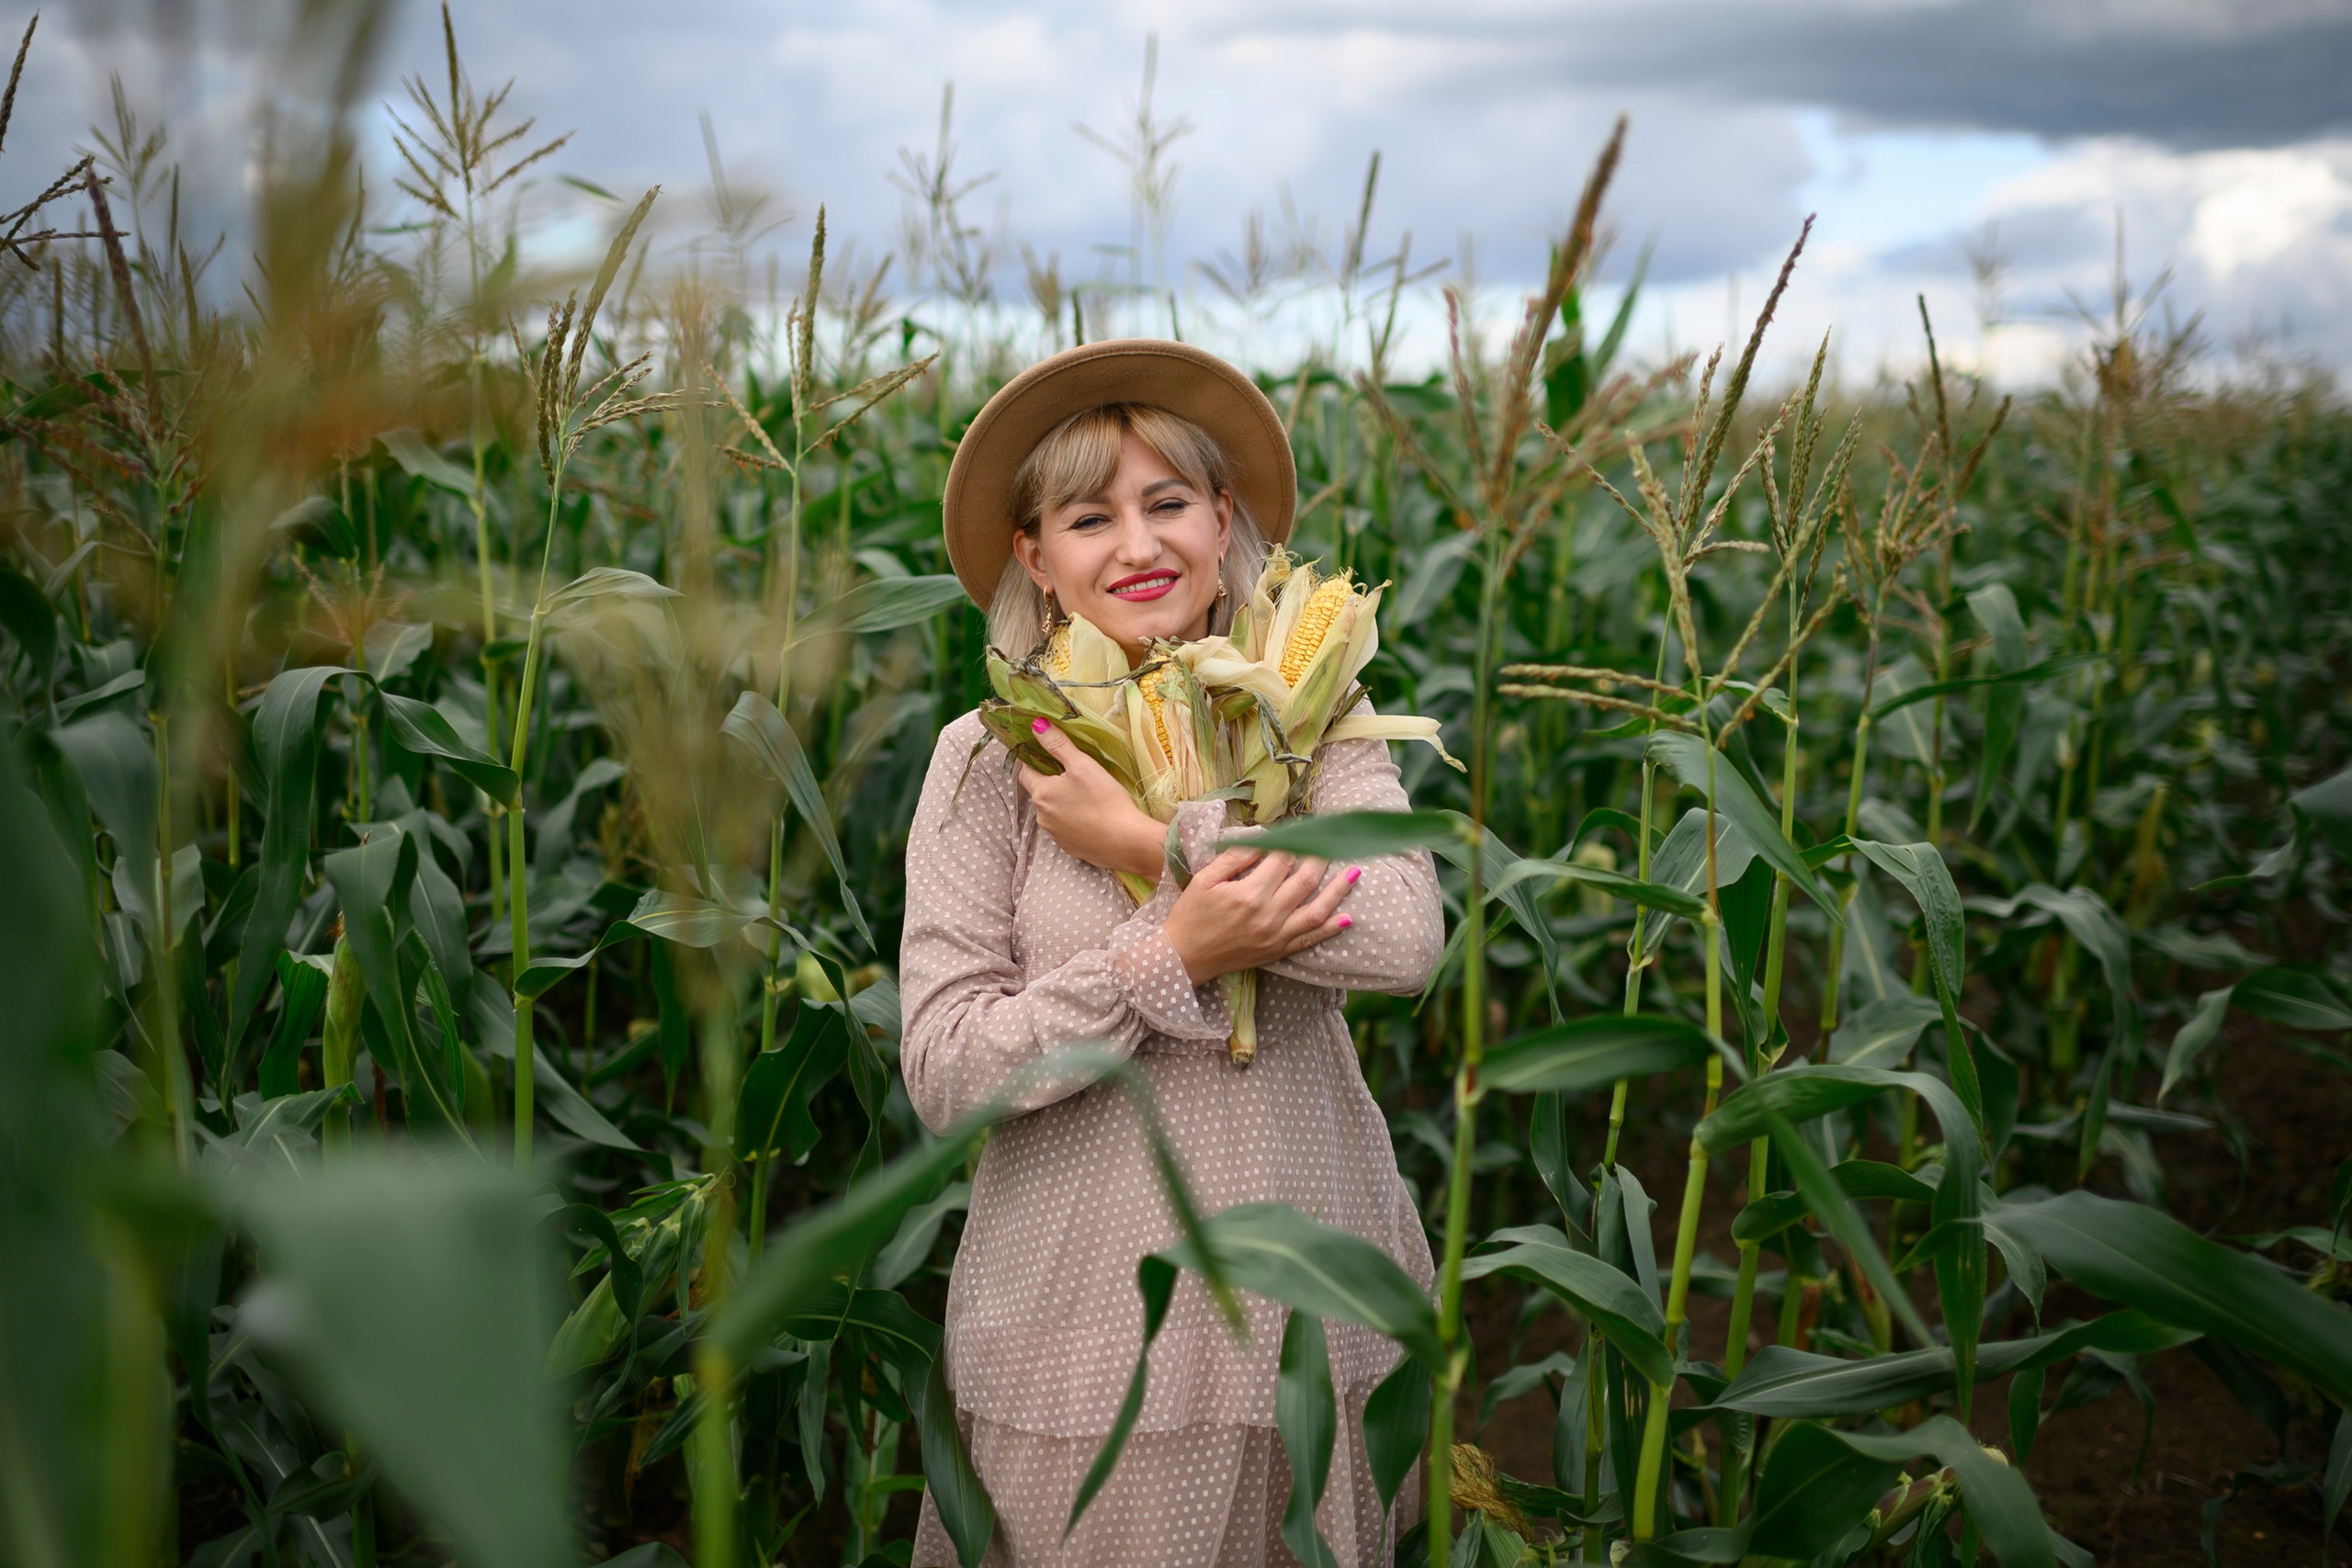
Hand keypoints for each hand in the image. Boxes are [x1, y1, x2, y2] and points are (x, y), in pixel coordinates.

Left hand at [1016, 719, 1164, 880]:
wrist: (1126, 841)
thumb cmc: (1104, 799)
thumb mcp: (1082, 765)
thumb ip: (1057, 744)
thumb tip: (1036, 725)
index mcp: (1041, 793)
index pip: (1024, 772)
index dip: (1033, 761)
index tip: (1048, 754)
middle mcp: (1041, 816)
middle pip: (1039, 793)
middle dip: (1051, 782)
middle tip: (1074, 774)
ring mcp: (1054, 835)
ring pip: (1052, 812)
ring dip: (1062, 803)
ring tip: (1085, 797)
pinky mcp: (1069, 848)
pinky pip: (1065, 829)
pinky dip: (1073, 821)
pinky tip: (1091, 817)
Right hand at [1163, 848, 1360, 984]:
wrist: (1182, 958)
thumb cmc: (1190, 914)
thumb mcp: (1205, 879)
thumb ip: (1235, 856)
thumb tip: (1264, 837)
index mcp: (1249, 893)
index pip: (1283, 860)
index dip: (1295, 841)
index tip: (1304, 827)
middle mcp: (1268, 915)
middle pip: (1306, 881)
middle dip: (1322, 858)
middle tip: (1333, 842)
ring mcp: (1276, 936)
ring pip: (1317, 911)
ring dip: (1338, 891)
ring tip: (1355, 873)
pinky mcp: (1277, 951)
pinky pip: (1310, 939)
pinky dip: (1330, 929)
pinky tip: (1347, 918)